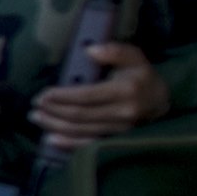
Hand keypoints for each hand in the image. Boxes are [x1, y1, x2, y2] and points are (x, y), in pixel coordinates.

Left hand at [29, 40, 170, 148]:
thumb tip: (90, 50)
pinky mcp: (116, 140)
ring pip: (81, 131)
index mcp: (125, 91)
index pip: (86, 96)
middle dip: (54, 111)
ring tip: (36, 118)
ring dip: (55, 126)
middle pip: (80, 115)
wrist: (161, 102)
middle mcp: (123, 113)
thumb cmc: (142, 76)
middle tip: (34, 106)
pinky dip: (68, 144)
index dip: (62, 96)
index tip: (43, 94)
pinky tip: (51, 139)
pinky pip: (89, 145)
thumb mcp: (134, 57)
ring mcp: (120, 130)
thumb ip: (115, 51)